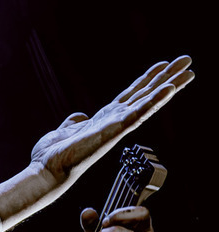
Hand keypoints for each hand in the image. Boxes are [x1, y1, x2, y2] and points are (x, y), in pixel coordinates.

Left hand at [28, 57, 192, 187]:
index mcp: (104, 119)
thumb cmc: (53, 156)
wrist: (45, 170)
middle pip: (146, 94)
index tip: (164, 65)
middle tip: (187, 61)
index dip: (148, 80)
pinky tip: (169, 89)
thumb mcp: (64, 131)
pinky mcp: (113, 132)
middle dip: (167, 77)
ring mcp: (116, 127)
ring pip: (148, 101)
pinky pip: (138, 114)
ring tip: (187, 71)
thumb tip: (79, 116)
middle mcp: (114, 122)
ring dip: (169, 85)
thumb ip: (74, 122)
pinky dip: (154, 101)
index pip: (131, 95)